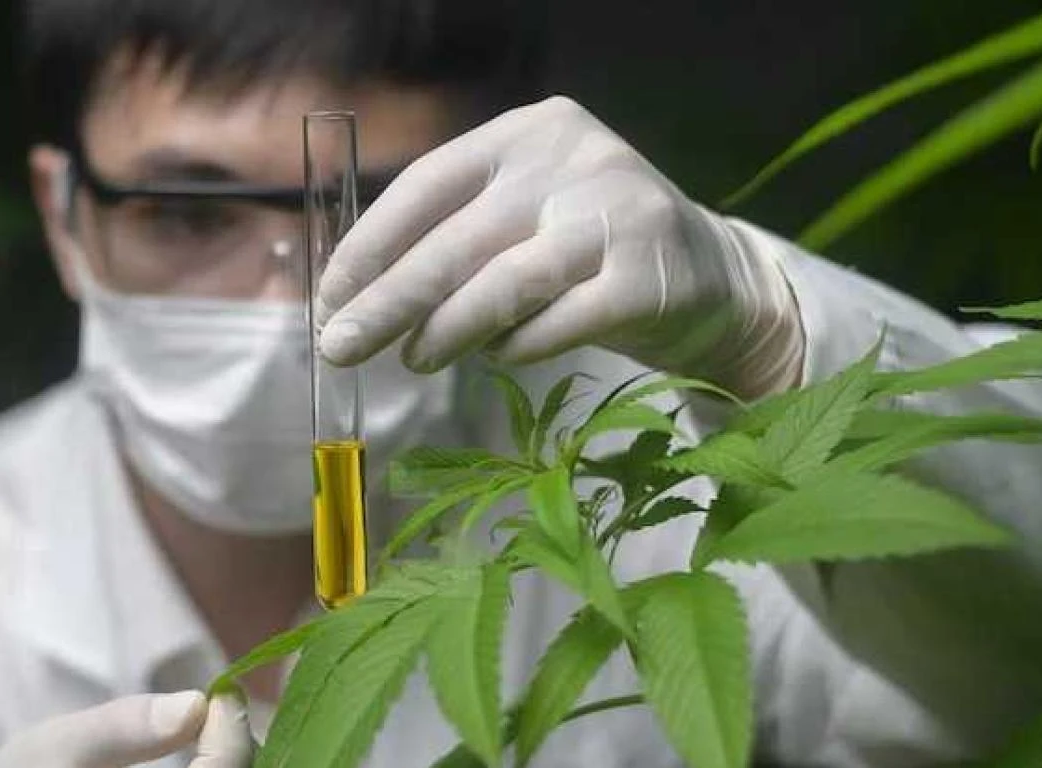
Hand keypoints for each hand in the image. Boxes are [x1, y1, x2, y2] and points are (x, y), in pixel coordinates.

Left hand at [316, 96, 804, 399]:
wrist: (712, 276)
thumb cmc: (588, 249)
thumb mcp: (525, 215)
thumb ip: (456, 236)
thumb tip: (357, 297)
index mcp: (528, 133)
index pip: (428, 184)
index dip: (370, 245)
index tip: (329, 297)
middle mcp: (573, 161)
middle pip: (456, 240)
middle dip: (387, 301)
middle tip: (341, 347)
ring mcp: (617, 216)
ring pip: (504, 283)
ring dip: (446, 330)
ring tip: (413, 361)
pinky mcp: (648, 279)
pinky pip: (560, 324)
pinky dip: (517, 348)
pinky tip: (495, 359)